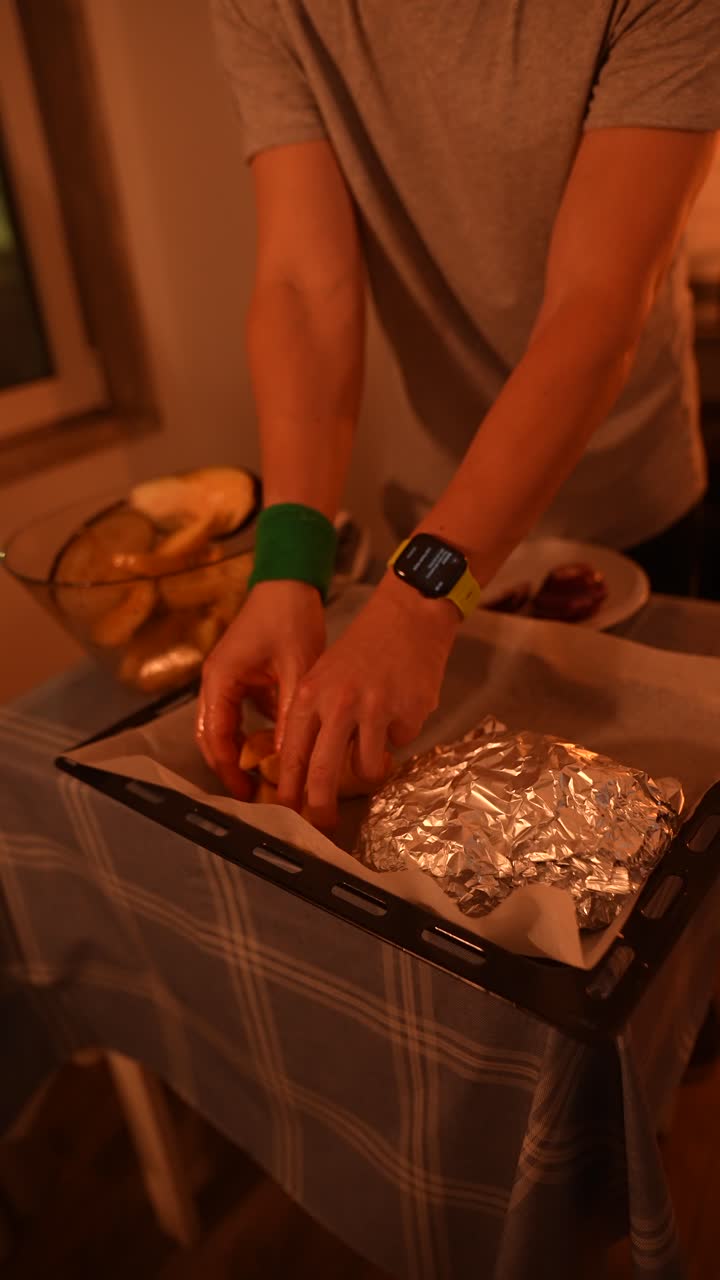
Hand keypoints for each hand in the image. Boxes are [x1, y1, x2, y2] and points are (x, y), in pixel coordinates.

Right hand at [196, 581, 325, 797]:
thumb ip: (287, 713)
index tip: (250, 794)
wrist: (289, 582)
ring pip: (220, 727)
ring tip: (262, 778)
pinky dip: (248, 734)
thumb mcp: (295, 669)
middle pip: (210, 737)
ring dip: (237, 752)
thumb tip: (285, 759)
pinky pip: (236, 714)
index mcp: (220, 680)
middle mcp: (214, 682)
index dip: (230, 770)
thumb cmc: (290, 619)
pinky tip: (273, 748)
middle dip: (229, 767)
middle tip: (255, 795)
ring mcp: (224, 679)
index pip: (217, 738)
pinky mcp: (238, 676)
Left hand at [278, 575, 459, 827]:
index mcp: (310, 694)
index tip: (287, 814)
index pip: (292, 754)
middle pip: (323, 772)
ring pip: (367, 767)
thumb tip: (308, 770)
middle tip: (324, 825)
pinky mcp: (408, 711)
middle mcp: (338, 703)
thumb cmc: (364, 647)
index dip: (289, 790)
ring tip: (378, 740)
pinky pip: (399, 742)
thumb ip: (314, 717)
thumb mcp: (324, 675)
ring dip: (372, 767)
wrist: (409, 614)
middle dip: (321, 807)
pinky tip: (402, 703)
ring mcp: (375, 708)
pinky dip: (400, 732)